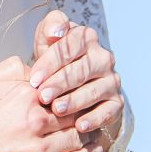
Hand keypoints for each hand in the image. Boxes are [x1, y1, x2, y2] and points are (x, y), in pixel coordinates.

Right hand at [0, 56, 102, 151]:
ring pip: (79, 136)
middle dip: (82, 109)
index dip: (70, 88)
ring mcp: (39, 148)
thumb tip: (32, 66)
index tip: (75, 89)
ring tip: (94, 129)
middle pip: (74, 111)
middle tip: (90, 109)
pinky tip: (92, 151)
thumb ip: (9, 70)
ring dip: (89, 132)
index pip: (61, 87)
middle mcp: (35, 120)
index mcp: (24, 95)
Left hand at [29, 10, 123, 133]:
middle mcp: (103, 58)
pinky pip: (109, 111)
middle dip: (60, 84)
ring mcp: (112, 80)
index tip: (34, 78)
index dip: (51, 63)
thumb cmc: (52, 55)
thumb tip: (56, 31)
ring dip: (75, 101)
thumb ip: (51, 25)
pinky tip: (80, 126)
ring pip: (95, 91)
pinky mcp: (116, 101)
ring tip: (57, 109)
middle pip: (82, 70)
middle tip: (43, 96)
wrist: (66, 77)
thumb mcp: (46, 36)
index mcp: (86, 38)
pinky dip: (95, 119)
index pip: (70, 48)